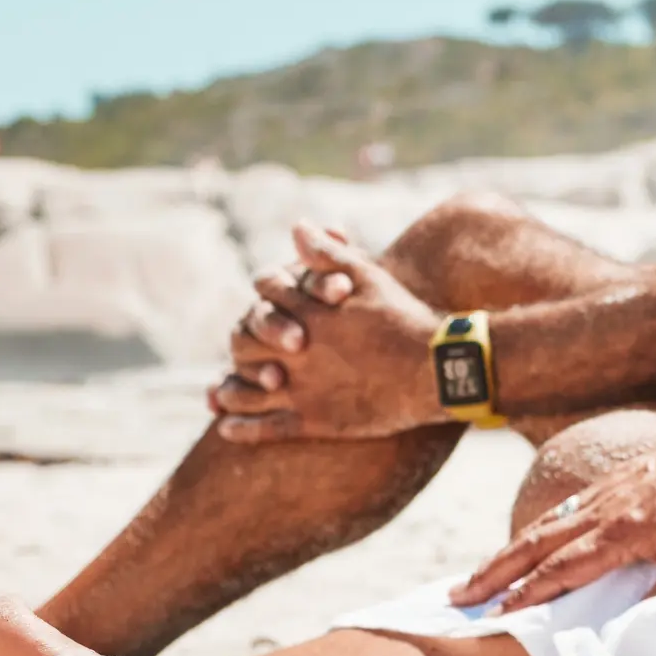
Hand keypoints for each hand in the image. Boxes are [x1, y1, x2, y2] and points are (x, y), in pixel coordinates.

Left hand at [210, 224, 440, 441]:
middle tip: (242, 348)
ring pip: (245, 390)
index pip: (265, 296)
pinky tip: (226, 428)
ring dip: (230, 390)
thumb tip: (297, 227)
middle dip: (242, 342)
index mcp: (306, 311)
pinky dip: (239, 428)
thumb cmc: (405, 319)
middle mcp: (293, 350)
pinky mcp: (312, 421)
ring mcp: (299, 387)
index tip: (265, 303)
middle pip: (244, 342)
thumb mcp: (368, 276)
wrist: (435, 369)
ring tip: (220, 394)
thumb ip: (328, 254)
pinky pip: (262, 428)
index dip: (264, 297)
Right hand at [448, 408, 655, 610]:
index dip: (527, 593)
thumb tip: (637, 619)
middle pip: (537, 545)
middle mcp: (605, 508)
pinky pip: (564, 507)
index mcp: (624, 530)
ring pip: (545, 525)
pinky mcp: (615, 478)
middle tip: (456, 598)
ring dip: (507, 552)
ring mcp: (606, 490)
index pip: (563, 569)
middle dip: (494, 574)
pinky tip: (527, 538)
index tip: (495, 614)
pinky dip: (537, 529)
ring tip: (475, 576)